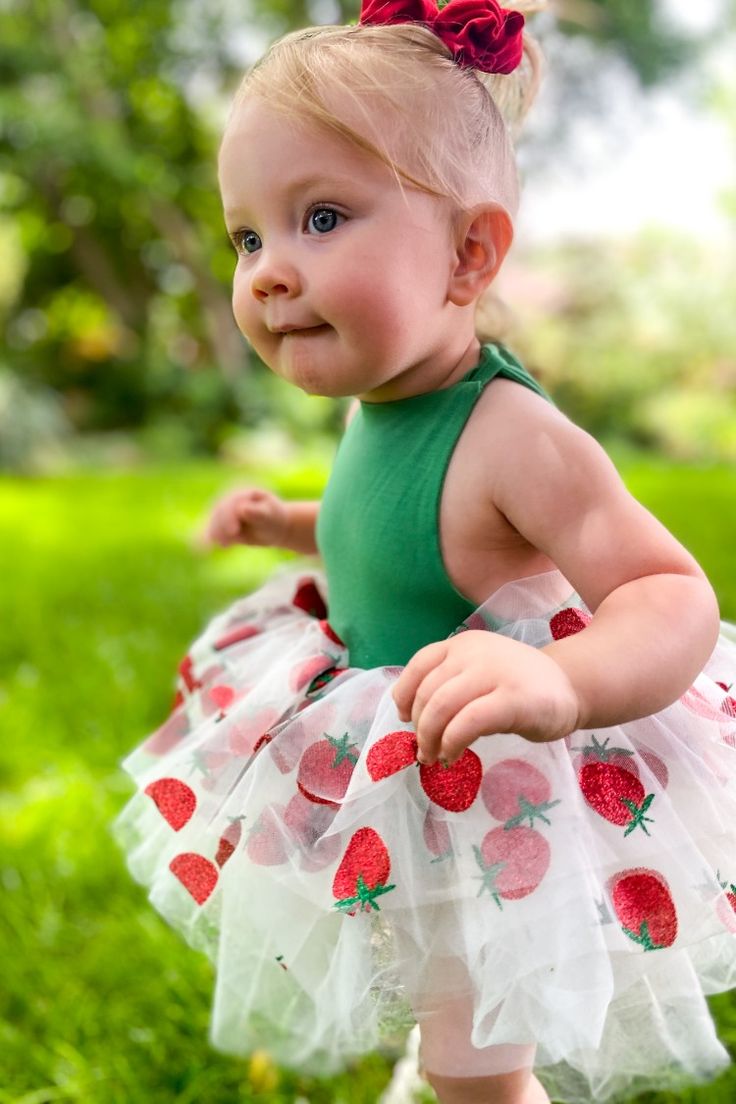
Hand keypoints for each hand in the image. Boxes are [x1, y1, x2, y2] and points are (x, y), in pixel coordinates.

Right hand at [205, 487, 289, 548]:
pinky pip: (210, 530)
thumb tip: (242, 509)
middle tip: (226, 543)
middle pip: (219, 512)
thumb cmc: (275, 519)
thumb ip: (257, 512)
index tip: (233, 532)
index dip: (229, 517)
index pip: (231, 503)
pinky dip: (203, 538)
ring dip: (215, 533)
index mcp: (243, 493)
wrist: (275, 528)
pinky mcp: (221, 524)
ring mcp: (224, 511)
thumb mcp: (270, 516)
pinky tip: (200, 549)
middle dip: (220, 527)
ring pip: (213, 521)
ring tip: (224, 545)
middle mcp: (230, 499)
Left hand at [391, 631, 580, 764]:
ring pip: (442, 706)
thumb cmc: (519, 685)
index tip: (405, 718)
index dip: (404, 694)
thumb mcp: (479, 672)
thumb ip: (450, 682)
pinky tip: (454, 755)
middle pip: (427, 692)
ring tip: (434, 756)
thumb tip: (412, 717)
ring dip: (430, 738)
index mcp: (463, 644)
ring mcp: (494, 673)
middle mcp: (474, 652)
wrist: (571, 686)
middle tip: (424, 750)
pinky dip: (452, 743)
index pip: (419, 664)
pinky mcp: (512, 699)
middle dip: (419, 726)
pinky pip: (468, 723)